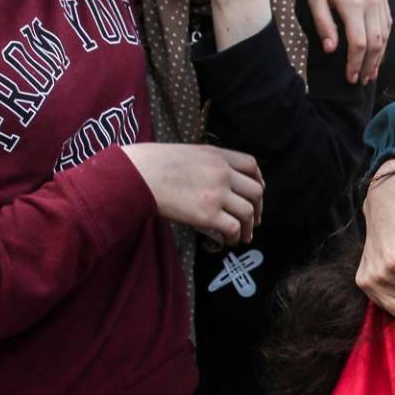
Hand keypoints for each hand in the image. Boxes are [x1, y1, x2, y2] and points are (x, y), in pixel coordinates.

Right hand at [122, 143, 263, 244]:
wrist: (135, 175)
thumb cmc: (153, 164)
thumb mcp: (188, 153)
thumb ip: (207, 163)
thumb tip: (216, 179)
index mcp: (217, 155)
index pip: (251, 165)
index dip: (258, 180)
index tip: (257, 193)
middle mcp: (222, 173)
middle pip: (255, 191)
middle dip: (258, 208)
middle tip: (253, 221)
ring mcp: (217, 193)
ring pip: (248, 212)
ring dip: (249, 227)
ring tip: (243, 237)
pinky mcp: (207, 214)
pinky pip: (234, 228)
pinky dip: (235, 237)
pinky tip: (227, 241)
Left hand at [288, 0, 390, 84]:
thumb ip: (324, 25)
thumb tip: (332, 50)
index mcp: (353, 4)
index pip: (359, 44)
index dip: (356, 64)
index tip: (350, 78)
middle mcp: (371, 1)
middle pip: (376, 42)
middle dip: (369, 64)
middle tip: (361, 80)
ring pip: (385, 33)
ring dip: (379, 54)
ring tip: (371, 71)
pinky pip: (388, 20)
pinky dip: (385, 37)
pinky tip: (378, 48)